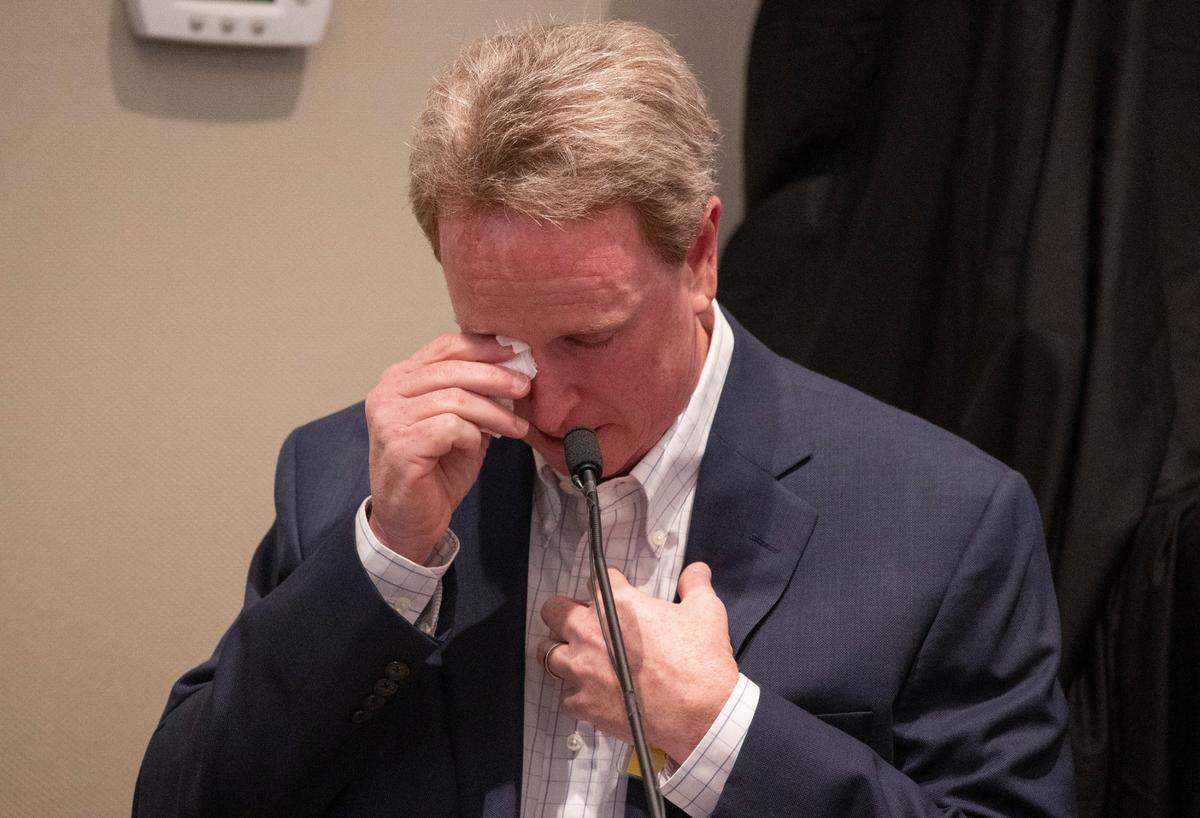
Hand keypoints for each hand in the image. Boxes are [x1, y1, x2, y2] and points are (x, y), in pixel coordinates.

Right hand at [365, 333, 529, 563]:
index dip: (483, 347)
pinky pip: (450, 427)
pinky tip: (481, 446)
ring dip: (494, 413)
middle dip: (495, 377)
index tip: (515, 352)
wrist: (410, 519)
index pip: (444, 348)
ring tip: (516, 426)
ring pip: (455, 399)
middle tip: (524, 387)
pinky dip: (472, 435)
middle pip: (451, 369)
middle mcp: (388, 394)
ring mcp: (390, 419)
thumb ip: (474, 396)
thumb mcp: (458, 423)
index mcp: (400, 380)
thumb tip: (512, 372)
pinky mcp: (400, 445)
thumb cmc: (435, 471)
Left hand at [538, 562, 738, 763]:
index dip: (609, 585)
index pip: (598, 580)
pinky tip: (593, 693)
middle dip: (564, 612)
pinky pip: (565, 696)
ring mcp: (582, 670)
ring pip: (547, 653)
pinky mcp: (583, 703)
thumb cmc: (701, 661)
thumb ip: (694, 585)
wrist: (700, 714)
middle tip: (581, 621)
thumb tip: (697, 570)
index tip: (616, 593)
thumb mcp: (706, 611)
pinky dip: (576, 693)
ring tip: (577, 656)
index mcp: (617, 605)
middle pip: (554, 611)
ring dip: (561, 651)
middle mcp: (590, 633)